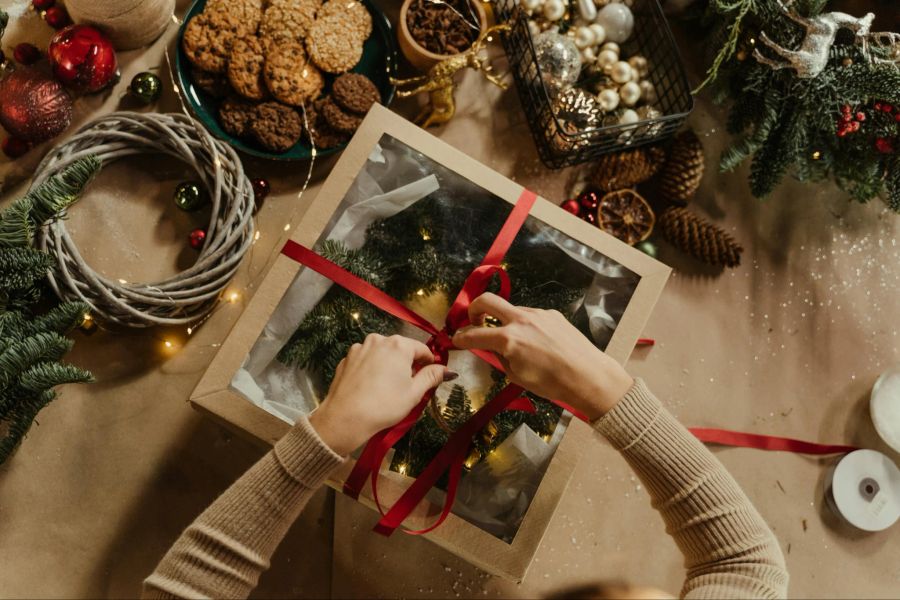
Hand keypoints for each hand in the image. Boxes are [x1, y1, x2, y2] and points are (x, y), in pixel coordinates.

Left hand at [308, 334, 454, 455]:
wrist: (344, 418)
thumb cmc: (385, 405)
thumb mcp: (414, 393)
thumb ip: (431, 377)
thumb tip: (448, 370)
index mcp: (399, 345)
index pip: (422, 349)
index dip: (429, 363)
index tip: (430, 377)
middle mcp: (378, 340)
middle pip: (401, 349)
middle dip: (407, 364)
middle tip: (408, 387)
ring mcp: (359, 348)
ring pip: (382, 354)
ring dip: (388, 365)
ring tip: (387, 388)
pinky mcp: (346, 359)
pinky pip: (365, 360)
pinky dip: (371, 369)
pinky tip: (370, 388)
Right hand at [452, 293, 632, 419]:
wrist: (587, 375)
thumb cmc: (551, 383)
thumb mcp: (517, 375)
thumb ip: (499, 358)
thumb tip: (490, 348)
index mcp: (508, 339)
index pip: (473, 334)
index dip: (460, 338)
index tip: (456, 339)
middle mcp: (520, 320)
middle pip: (487, 301)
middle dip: (473, 309)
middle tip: (474, 322)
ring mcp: (538, 314)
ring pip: (511, 310)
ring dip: (504, 321)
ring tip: (513, 342)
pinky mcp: (552, 314)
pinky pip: (530, 316)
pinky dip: (524, 326)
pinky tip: (537, 343)